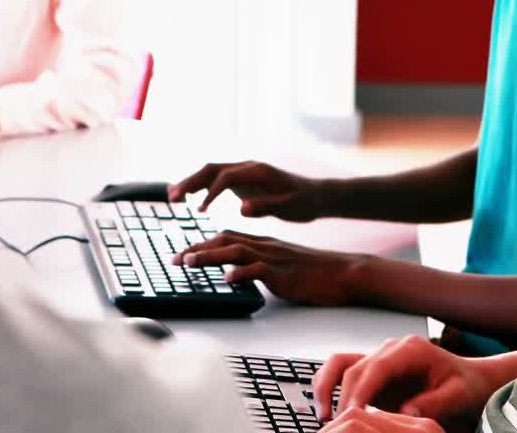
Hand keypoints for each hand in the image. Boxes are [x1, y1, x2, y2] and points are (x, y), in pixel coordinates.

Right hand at [166, 160, 325, 219]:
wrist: (316, 195)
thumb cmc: (304, 202)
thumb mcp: (288, 208)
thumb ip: (265, 207)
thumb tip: (241, 208)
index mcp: (258, 171)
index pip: (226, 177)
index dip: (210, 193)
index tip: (199, 211)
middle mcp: (248, 167)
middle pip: (212, 169)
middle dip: (190, 181)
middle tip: (171, 198)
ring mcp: (244, 172)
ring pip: (211, 172)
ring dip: (191, 183)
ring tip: (172, 197)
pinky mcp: (244, 180)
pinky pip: (217, 180)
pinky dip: (202, 187)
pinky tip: (192, 201)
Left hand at [172, 231, 367, 305]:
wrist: (342, 273)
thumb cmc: (313, 273)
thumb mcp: (281, 266)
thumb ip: (260, 266)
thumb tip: (238, 275)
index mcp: (263, 243)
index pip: (226, 237)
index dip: (202, 244)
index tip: (182, 253)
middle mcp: (265, 246)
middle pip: (224, 240)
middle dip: (196, 248)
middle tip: (174, 260)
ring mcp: (273, 258)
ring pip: (235, 251)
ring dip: (209, 256)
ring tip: (189, 263)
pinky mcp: (283, 273)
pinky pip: (258, 270)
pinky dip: (240, 273)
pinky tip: (227, 279)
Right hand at [314, 336, 498, 430]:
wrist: (471, 381)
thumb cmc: (467, 387)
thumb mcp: (459, 395)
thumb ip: (434, 402)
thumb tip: (405, 411)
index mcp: (410, 350)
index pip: (376, 367)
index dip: (360, 390)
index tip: (352, 413)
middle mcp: (390, 350)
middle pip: (353, 368)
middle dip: (342, 397)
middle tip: (338, 425)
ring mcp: (380, 359)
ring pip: (341, 365)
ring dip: (327, 387)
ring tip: (324, 415)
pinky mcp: (374, 373)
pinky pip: (343, 373)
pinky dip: (331, 388)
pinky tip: (330, 410)